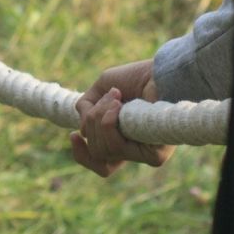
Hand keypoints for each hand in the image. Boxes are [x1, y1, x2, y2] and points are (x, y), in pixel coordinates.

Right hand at [69, 58, 173, 177]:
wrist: (159, 72)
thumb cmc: (136, 78)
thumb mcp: (101, 89)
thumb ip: (86, 108)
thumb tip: (81, 131)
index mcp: (121, 139)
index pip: (99, 162)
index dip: (81, 153)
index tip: (74, 135)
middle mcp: (133, 150)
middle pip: (97, 153)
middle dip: (92, 123)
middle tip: (107, 101)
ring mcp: (143, 154)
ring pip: (103, 150)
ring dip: (100, 119)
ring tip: (116, 98)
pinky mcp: (153, 155)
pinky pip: (116, 147)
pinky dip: (109, 123)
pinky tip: (120, 107)